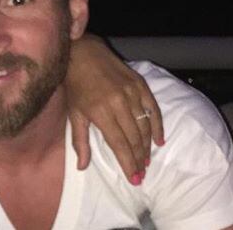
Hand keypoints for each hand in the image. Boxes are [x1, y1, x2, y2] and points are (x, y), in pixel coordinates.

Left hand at [64, 34, 163, 184]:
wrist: (84, 53)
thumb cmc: (76, 85)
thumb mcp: (73, 113)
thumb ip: (80, 141)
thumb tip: (82, 167)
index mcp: (101, 112)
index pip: (120, 145)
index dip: (128, 164)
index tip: (134, 179)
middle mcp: (119, 103)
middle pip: (134, 139)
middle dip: (139, 160)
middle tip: (141, 174)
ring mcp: (132, 93)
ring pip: (145, 127)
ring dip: (147, 147)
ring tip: (146, 161)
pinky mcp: (140, 84)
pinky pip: (154, 109)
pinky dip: (158, 126)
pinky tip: (159, 140)